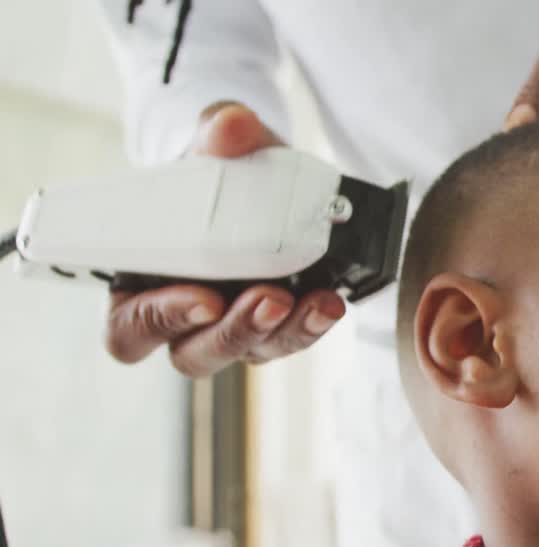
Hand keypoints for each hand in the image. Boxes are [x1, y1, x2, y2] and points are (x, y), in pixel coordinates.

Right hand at [105, 103, 345, 376]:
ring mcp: (233, 324)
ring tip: (318, 302)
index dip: (159, 321)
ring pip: (253, 350)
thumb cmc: (215, 170)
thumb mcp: (214, 143)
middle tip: (270, 299)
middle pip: (197, 353)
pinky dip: (313, 321)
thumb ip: (217, 132)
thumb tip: (232, 126)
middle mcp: (184, 318)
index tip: (203, 298)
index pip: (130, 329)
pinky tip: (332, 300)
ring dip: (287, 332)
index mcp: (138, 284)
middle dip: (237, 331)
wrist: (257, 174)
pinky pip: (292, 335)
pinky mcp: (277, 322)